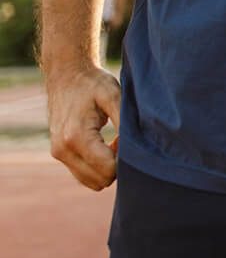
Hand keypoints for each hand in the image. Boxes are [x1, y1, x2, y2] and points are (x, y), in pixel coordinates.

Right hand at [46, 64, 121, 190]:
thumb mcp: (113, 95)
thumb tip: (135, 146)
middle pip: (100, 180)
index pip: (108, 169)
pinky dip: (96, 166)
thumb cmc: (93, 83)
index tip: (127, 138)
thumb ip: (124, 121)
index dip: (125, 159)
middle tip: (121, 140)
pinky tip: (104, 145)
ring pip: (91, 181)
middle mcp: (63, 150)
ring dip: (106, 167)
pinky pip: (82, 174)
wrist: (66, 75)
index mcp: (76, 137)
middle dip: (117, 165)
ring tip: (113, 142)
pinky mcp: (59, 154)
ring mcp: (58, 154)